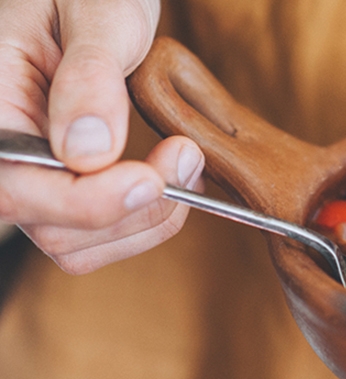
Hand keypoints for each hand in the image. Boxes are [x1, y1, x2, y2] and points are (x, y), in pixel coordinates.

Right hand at [0, 0, 203, 273]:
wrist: (96, 0)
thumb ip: (89, 77)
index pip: (16, 189)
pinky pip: (101, 237)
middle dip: (131, 208)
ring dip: (146, 218)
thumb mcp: (95, 13)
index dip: (88, 201)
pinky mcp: (65, 190)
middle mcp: (2, 155)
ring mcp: (32, 179)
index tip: (150, 179)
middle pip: (53, 230)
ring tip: (186, 158)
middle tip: (187, 154)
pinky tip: (174, 176)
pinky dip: (147, 219)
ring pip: (79, 246)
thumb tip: (87, 151)